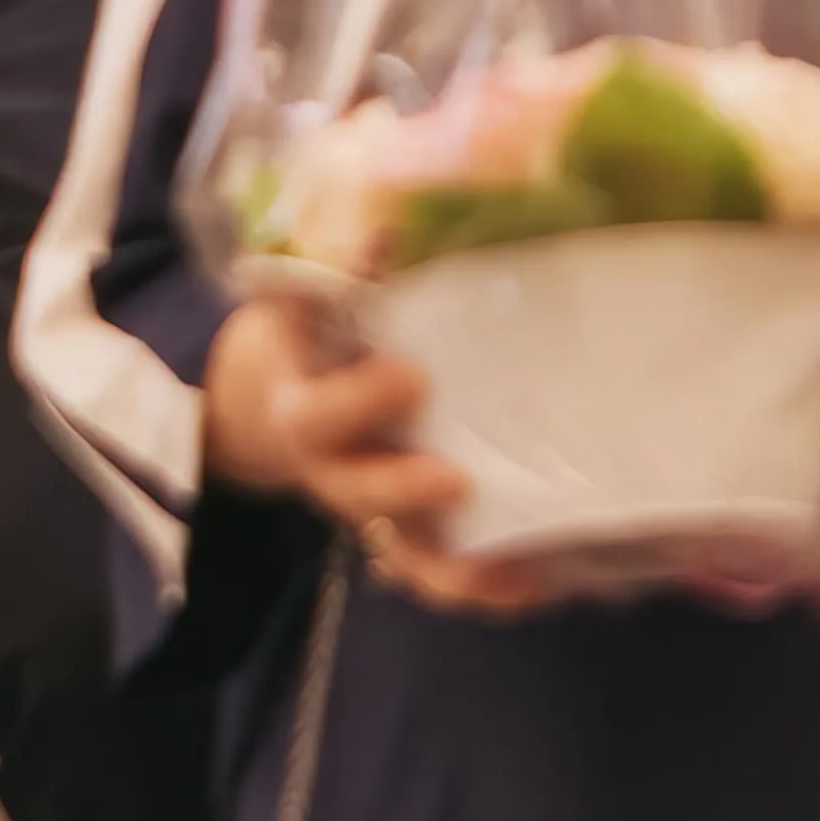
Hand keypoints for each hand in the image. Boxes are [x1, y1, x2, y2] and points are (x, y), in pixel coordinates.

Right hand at [201, 290, 557, 613]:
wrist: (276, 393)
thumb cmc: (308, 332)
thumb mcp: (306, 296)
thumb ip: (336, 270)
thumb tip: (384, 234)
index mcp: (299, 407)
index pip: (312, 417)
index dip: (357, 405)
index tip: (410, 376)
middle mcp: (333, 468)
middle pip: (356, 497)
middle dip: (404, 493)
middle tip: (456, 480)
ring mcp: (372, 508)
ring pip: (404, 556)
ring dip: (456, 572)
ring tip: (512, 576)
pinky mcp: (414, 530)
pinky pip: (447, 571)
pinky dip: (494, 586)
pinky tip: (543, 582)